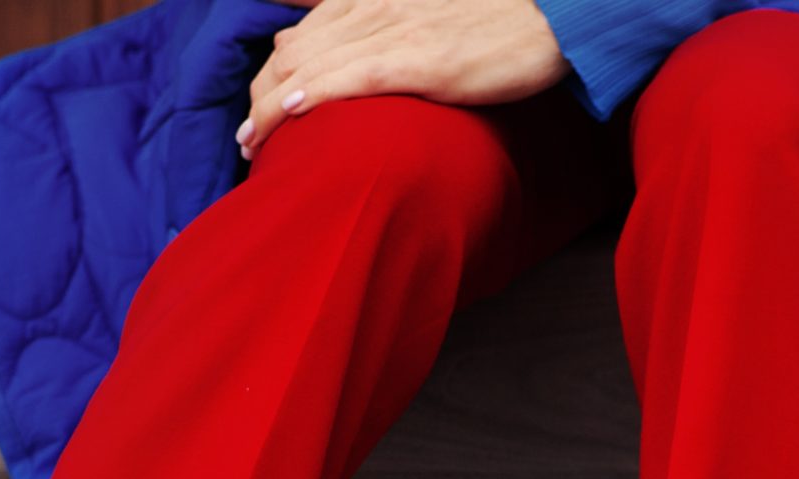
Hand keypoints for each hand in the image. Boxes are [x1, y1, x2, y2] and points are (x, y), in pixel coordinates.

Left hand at [240, 0, 568, 157]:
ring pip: (309, 65)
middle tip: (246, 140)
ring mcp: (394, 30)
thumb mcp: (422, 19)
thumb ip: (374, 31)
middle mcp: (374, 6)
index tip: (258, 112)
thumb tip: (322, 46)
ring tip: (253, 144)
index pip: (300, 37)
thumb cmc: (493, 23)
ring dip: (271, 108)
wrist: (552, 18)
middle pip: (293, 54)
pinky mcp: (417, 60)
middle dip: (260, 97)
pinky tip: (288, 115)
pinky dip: (311, 96)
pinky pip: (349, 78)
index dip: (269, 77)